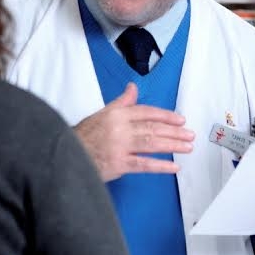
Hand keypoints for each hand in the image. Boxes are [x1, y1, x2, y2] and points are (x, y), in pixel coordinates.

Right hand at [74, 82, 194, 180]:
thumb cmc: (85, 136)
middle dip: (174, 132)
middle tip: (190, 135)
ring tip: (187, 147)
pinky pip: (144, 164)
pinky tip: (174, 166)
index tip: (181, 120)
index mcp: (116, 114)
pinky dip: (160, 166)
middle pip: (153, 128)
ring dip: (172, 145)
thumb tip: (132, 88)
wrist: (65, 155)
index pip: (147, 112)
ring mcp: (119, 146)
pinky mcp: (118, 164)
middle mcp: (119, 128)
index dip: (166, 116)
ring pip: (151, 144)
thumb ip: (121, 102)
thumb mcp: (102, 114)